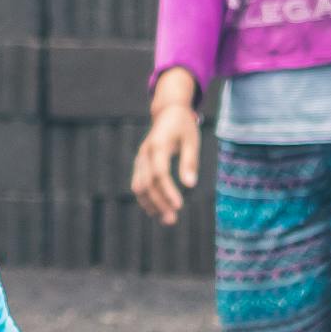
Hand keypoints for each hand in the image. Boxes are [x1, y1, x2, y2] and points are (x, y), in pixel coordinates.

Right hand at [128, 67, 199, 226]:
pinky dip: (146, 198)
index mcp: (158, 145)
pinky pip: (139, 183)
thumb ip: (190, 162)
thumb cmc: (183, 126)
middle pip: (147, 183)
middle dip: (159, 203)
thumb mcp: (192, 140)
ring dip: (150, 204)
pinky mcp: (140, 163)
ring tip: (166, 220)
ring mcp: (140, 158)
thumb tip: (190, 185)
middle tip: (172, 220)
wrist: (168, 111)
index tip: (179, 205)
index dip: (168, 191)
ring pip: (139, 186)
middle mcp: (145, 153)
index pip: (160, 173)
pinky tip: (157, 211)